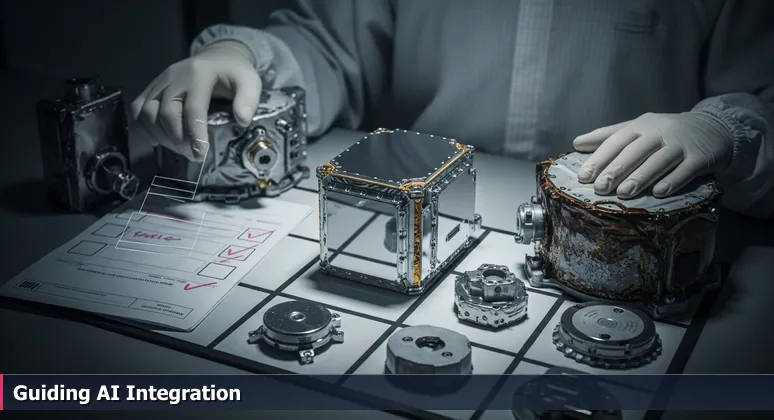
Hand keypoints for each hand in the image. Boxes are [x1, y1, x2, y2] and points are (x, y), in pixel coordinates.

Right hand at [131, 41, 261, 160]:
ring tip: (180, 148)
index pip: (193, 108)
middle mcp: (175, 77)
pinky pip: (138, 107)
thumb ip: (248, 100)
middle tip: (193, 154)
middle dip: (178, 139)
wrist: (217, 57)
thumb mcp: (250, 81)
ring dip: (161, 135)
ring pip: (147, 111)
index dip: (195, 135)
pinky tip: (159, 139)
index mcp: (200, 75)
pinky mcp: (152, 87)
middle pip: (167, 113)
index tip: (201, 155)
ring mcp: (161, 81)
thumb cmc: (234, 72)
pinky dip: (143, 126)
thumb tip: (242, 121)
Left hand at [572, 112, 733, 198]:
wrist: (713, 128)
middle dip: (617, 170)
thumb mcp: (638, 129)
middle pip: (635, 151)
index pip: (616, 142)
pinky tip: (659, 193)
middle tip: (600, 188)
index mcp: (640, 126)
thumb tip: (577, 143)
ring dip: (641, 177)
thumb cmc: (666, 133)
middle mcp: (659, 132)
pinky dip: (672, 181)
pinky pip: (686, 170)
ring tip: (624, 193)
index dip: (600, 158)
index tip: (584, 176)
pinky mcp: (700, 156)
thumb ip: (608, 136)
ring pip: (659, 160)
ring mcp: (680, 144)